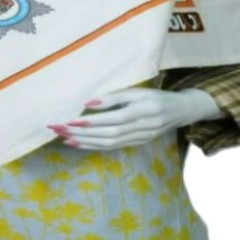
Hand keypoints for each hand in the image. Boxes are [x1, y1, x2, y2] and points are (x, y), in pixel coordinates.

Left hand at [47, 87, 224, 150]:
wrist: (180, 111)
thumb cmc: (156, 96)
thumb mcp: (139, 91)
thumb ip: (115, 97)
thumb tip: (89, 103)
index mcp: (145, 110)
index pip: (115, 119)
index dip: (94, 122)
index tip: (72, 120)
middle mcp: (143, 127)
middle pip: (108, 134)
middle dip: (82, 133)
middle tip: (59, 129)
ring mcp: (140, 138)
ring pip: (108, 143)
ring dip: (84, 142)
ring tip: (63, 137)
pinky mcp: (136, 144)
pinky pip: (112, 147)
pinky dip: (92, 146)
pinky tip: (77, 143)